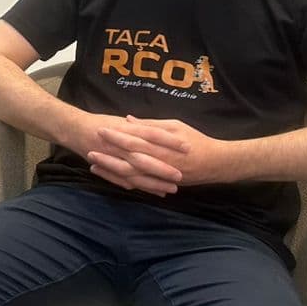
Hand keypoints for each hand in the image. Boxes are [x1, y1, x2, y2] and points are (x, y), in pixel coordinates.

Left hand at [86, 116, 231, 194]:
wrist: (216, 164)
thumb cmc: (196, 141)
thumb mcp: (176, 126)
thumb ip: (151, 125)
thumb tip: (128, 120)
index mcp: (161, 146)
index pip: (134, 140)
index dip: (116, 136)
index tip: (101, 130)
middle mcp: (158, 162)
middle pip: (128, 160)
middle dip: (108, 156)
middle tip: (89, 150)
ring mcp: (159, 176)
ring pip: (130, 176)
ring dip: (111, 171)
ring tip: (93, 165)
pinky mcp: (160, 184)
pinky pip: (138, 185)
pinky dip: (123, 182)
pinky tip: (110, 177)